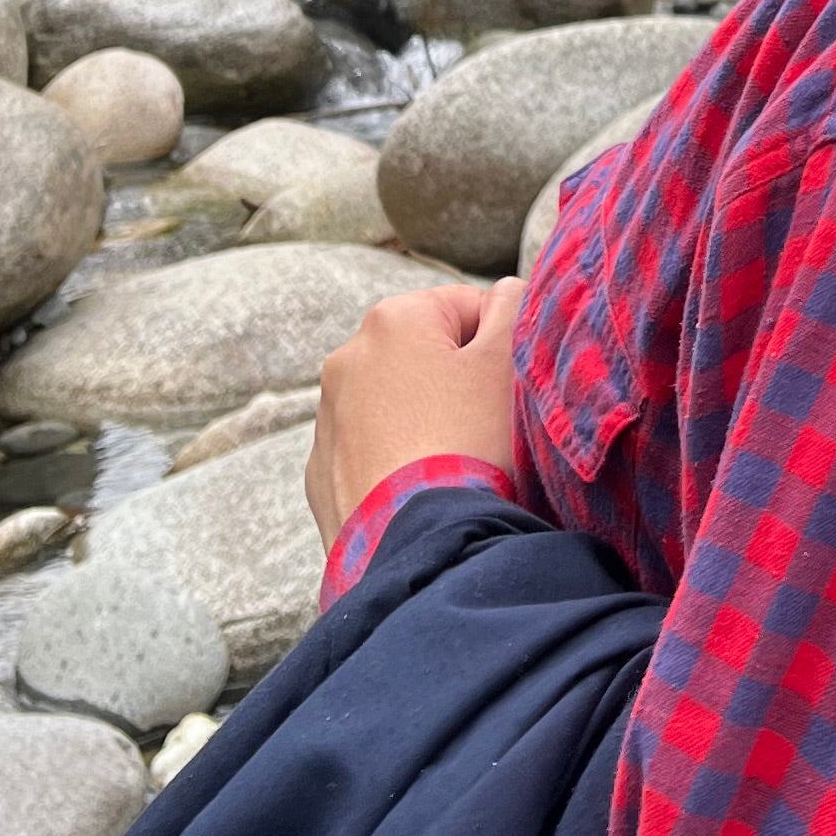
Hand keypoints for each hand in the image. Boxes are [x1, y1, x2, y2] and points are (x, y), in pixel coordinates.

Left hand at [308, 275, 523, 547]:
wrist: (419, 544)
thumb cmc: (472, 442)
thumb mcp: (508, 361)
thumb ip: (513, 307)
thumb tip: (506, 291)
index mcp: (393, 319)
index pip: (469, 307)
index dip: (503, 346)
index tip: (514, 388)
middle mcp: (346, 360)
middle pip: (426, 357)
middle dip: (459, 384)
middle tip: (490, 428)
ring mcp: (327, 421)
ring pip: (396, 407)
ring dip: (427, 424)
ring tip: (458, 465)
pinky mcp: (320, 477)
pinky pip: (371, 455)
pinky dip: (397, 465)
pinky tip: (423, 491)